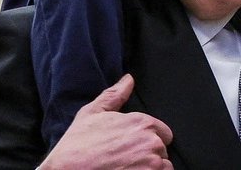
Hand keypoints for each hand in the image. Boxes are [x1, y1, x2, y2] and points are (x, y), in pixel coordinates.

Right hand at [41, 74, 173, 169]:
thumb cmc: (77, 145)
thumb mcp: (91, 113)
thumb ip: (114, 95)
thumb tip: (128, 80)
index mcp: (141, 123)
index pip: (163, 133)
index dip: (147, 140)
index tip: (132, 146)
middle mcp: (151, 142)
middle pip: (162, 150)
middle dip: (148, 154)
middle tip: (126, 158)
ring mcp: (152, 164)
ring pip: (163, 167)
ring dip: (150, 168)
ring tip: (128, 167)